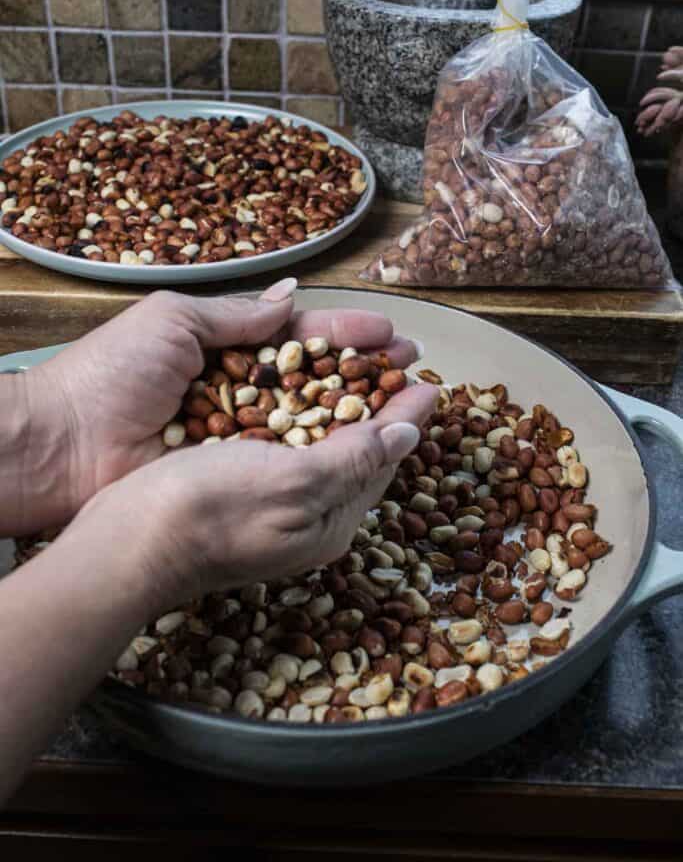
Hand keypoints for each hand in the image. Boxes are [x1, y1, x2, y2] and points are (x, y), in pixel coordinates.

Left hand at [12, 278, 421, 532]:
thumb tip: (293, 294)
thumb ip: (236, 315)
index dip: (345, 334)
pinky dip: (325, 455)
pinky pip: (286, 462)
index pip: (299, 335)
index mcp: (225, 346)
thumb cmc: (110, 373)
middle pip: (315, 378)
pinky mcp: (232, 472)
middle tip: (413, 365)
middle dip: (364, 371)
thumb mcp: (172, 321)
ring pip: (309, 421)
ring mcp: (238, 434)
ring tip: (406, 401)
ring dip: (357, 412)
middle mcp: (239, 389)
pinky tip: (365, 447)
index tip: (389, 333)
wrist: (61, 444)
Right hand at [70, 379, 437, 612]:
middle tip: (399, 361)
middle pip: (358, 452)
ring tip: (359, 366)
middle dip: (380, 404)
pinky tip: (299, 392)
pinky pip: (288, 446)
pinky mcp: (240, 490)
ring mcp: (273, 506)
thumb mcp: (293, 482)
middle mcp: (308, 517)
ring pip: (324, 446)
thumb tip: (409, 434)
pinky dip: (303, 414)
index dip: (406, 413)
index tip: (429, 377)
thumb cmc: (209, 511)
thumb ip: (354, 458)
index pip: (383, 458)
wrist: (126, 541)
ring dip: (344, 404)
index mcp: (330, 520)